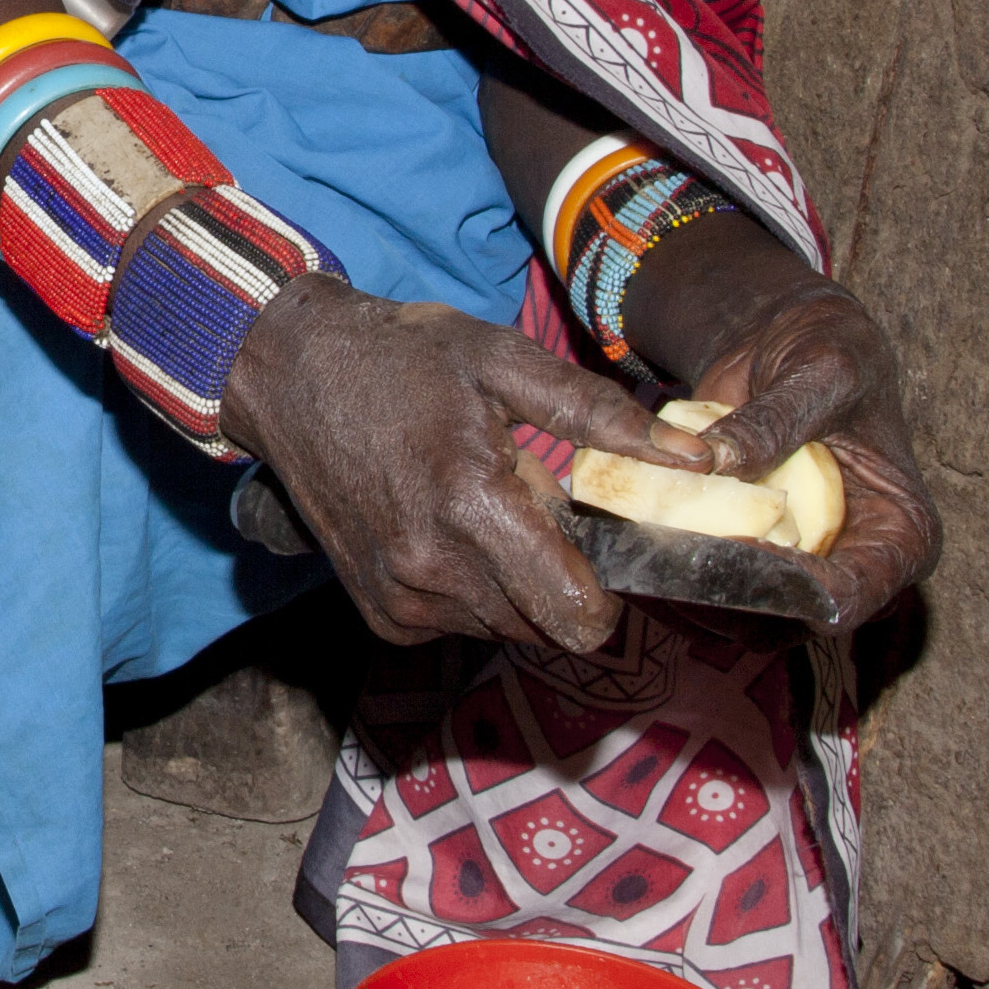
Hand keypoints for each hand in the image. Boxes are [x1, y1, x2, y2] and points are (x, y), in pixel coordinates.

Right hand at [214, 276, 662, 653]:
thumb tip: (697, 459)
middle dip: (565, 582)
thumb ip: (600, 416)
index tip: (608, 549)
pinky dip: (474, 591)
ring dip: (518, 586)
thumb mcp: (505, 362)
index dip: (611, 593)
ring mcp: (400, 599)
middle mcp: (431, 568)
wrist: (290, 374)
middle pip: (549, 628)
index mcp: (471, 505)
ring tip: (488, 510)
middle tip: (541, 512)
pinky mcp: (381, 615)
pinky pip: (463, 625)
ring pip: (508, 629)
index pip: (576, 614)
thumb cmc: (402, 358)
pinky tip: (449, 530)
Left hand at [636, 266, 937, 633]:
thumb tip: (715, 463)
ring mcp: (798, 571)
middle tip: (662, 559)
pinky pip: (709, 591)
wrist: (790, 341)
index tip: (732, 554)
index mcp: (901, 534)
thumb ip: (777, 420)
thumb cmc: (828, 350)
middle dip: (724, 596)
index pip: (851, 595)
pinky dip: (667, 576)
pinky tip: (625, 547)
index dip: (790, 590)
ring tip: (634, 552)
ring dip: (685, 593)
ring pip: (741, 617)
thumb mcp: (819, 370)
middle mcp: (852, 567)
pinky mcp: (750, 560)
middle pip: (789, 618)